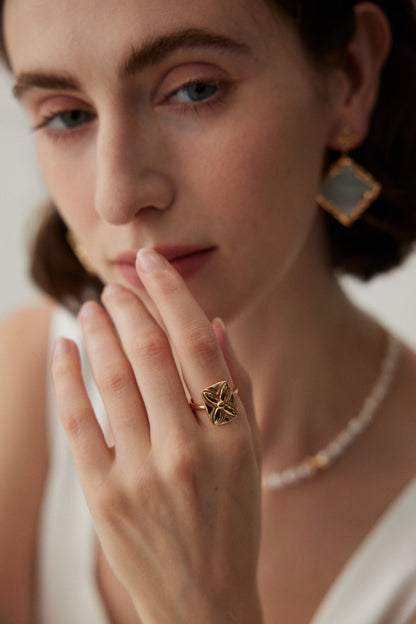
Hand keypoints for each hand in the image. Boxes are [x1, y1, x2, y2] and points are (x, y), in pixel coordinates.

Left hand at [51, 248, 262, 623]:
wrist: (202, 598)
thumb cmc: (232, 517)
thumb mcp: (250, 453)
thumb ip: (237, 385)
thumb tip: (212, 324)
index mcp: (231, 437)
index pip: (197, 345)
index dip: (172, 296)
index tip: (153, 264)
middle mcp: (188, 452)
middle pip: (150, 355)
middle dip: (130, 306)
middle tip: (117, 282)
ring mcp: (141, 475)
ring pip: (112, 380)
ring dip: (99, 332)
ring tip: (93, 304)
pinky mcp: (104, 497)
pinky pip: (78, 422)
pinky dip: (68, 377)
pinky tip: (66, 346)